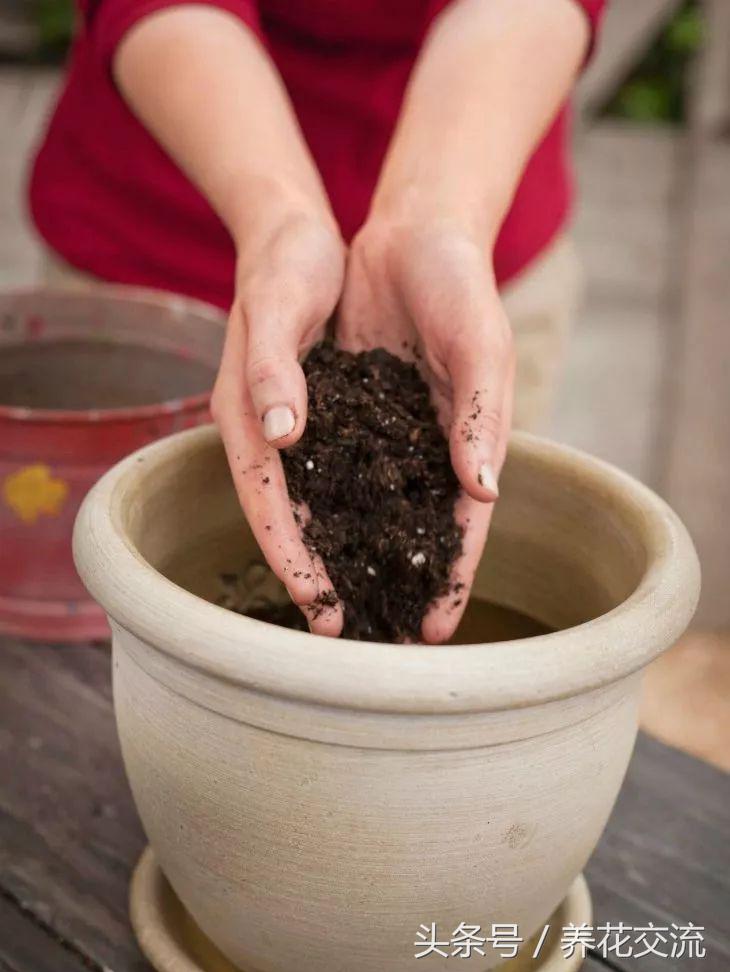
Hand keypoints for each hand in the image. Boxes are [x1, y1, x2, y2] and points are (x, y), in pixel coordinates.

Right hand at [211, 205, 345, 634]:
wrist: (298, 235)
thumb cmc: (283, 265)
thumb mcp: (274, 305)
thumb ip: (271, 371)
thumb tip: (283, 438)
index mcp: (249, 416)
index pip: (267, 499)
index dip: (289, 554)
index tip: (317, 603)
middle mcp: (276, 433)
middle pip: (296, 518)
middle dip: (321, 575)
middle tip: (349, 633)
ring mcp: (307, 429)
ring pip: (328, 506)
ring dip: (353, 554)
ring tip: (386, 604)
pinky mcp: (338, 418)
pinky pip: (357, 474)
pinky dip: (375, 509)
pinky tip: (404, 537)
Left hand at [337, 218, 514, 642]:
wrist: (412, 236)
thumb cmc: (461, 288)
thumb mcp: (481, 345)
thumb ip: (482, 415)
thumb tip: (481, 492)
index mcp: (467, 441)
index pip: (460, 524)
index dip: (450, 576)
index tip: (435, 632)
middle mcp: (422, 447)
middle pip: (408, 529)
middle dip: (394, 585)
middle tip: (372, 641)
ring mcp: (381, 432)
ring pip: (364, 506)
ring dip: (350, 555)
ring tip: (331, 606)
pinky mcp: (344, 409)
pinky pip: (328, 463)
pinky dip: (317, 500)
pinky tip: (299, 537)